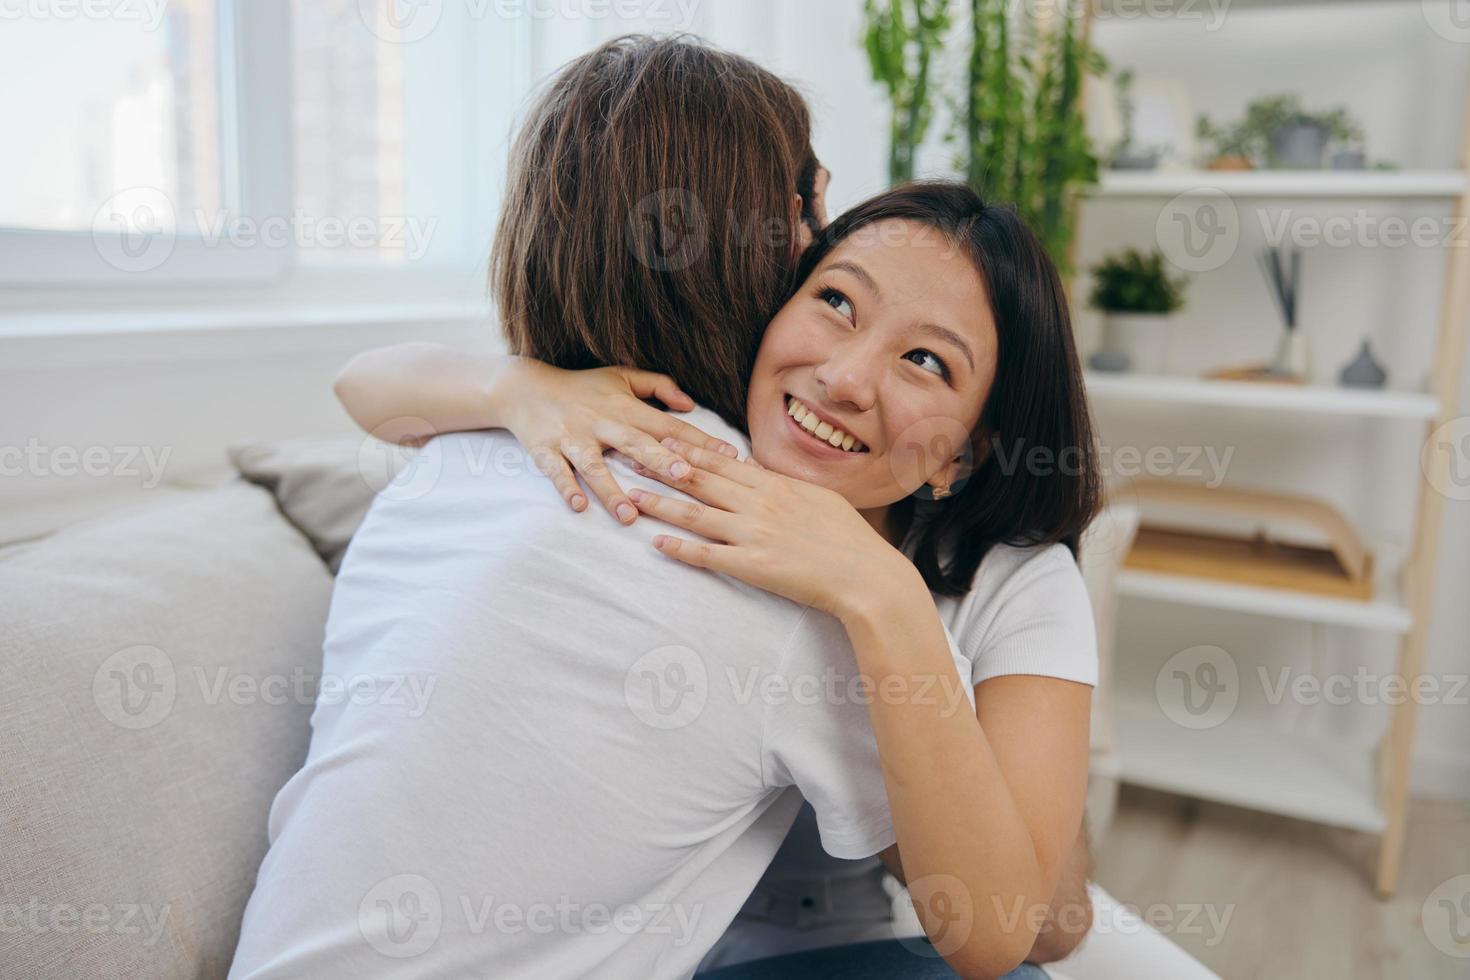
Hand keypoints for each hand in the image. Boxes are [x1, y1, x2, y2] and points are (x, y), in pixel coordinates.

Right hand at [495, 362, 739, 523]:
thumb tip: (690, 404)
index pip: (668, 426)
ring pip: (594, 466)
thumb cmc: (581, 386)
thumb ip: (658, 386)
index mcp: (625, 407)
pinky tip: (578, 506)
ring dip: (612, 490)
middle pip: (635, 443)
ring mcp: (573, 438)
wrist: (523, 387)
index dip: (698, 440)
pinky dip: (567, 488)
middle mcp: (601, 422)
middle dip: (660, 460)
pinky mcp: (546, 450)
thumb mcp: (620, 378)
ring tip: (629, 515)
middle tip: (685, 478)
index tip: (728, 456)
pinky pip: (557, 472)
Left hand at [626, 438, 918, 622]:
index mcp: (776, 486)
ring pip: (696, 515)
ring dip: (661, 505)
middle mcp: (760, 505)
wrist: (867, 575)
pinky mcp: (753, 567)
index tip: (662, 438)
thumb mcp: (818, 498)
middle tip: (631, 456)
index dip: (688, 450)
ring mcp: (754, 535)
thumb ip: (784, 487)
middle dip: (662, 468)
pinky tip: (657, 544)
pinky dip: (680, 549)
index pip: (722, 463)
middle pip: (701, 481)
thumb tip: (759, 473)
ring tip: (632, 497)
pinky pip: (708, 556)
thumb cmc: (848, 539)